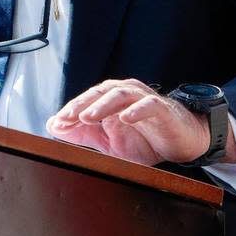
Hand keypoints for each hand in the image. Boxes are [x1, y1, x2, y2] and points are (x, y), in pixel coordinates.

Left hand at [46, 78, 235, 166]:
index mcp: (110, 99)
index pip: (87, 100)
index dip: (70, 110)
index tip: (56, 123)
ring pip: (121, 94)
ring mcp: (144, 99)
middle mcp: (125, 94)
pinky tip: (125, 118)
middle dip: (82, 104)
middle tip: (67, 117)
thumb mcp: (109, 141)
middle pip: (100, 92)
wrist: (182, 142)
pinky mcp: (162, 109)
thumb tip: (53, 126)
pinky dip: (136, 110)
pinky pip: (149, 105)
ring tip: (88, 117)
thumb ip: (82, 133)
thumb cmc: (145, 140)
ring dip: (103, 104)